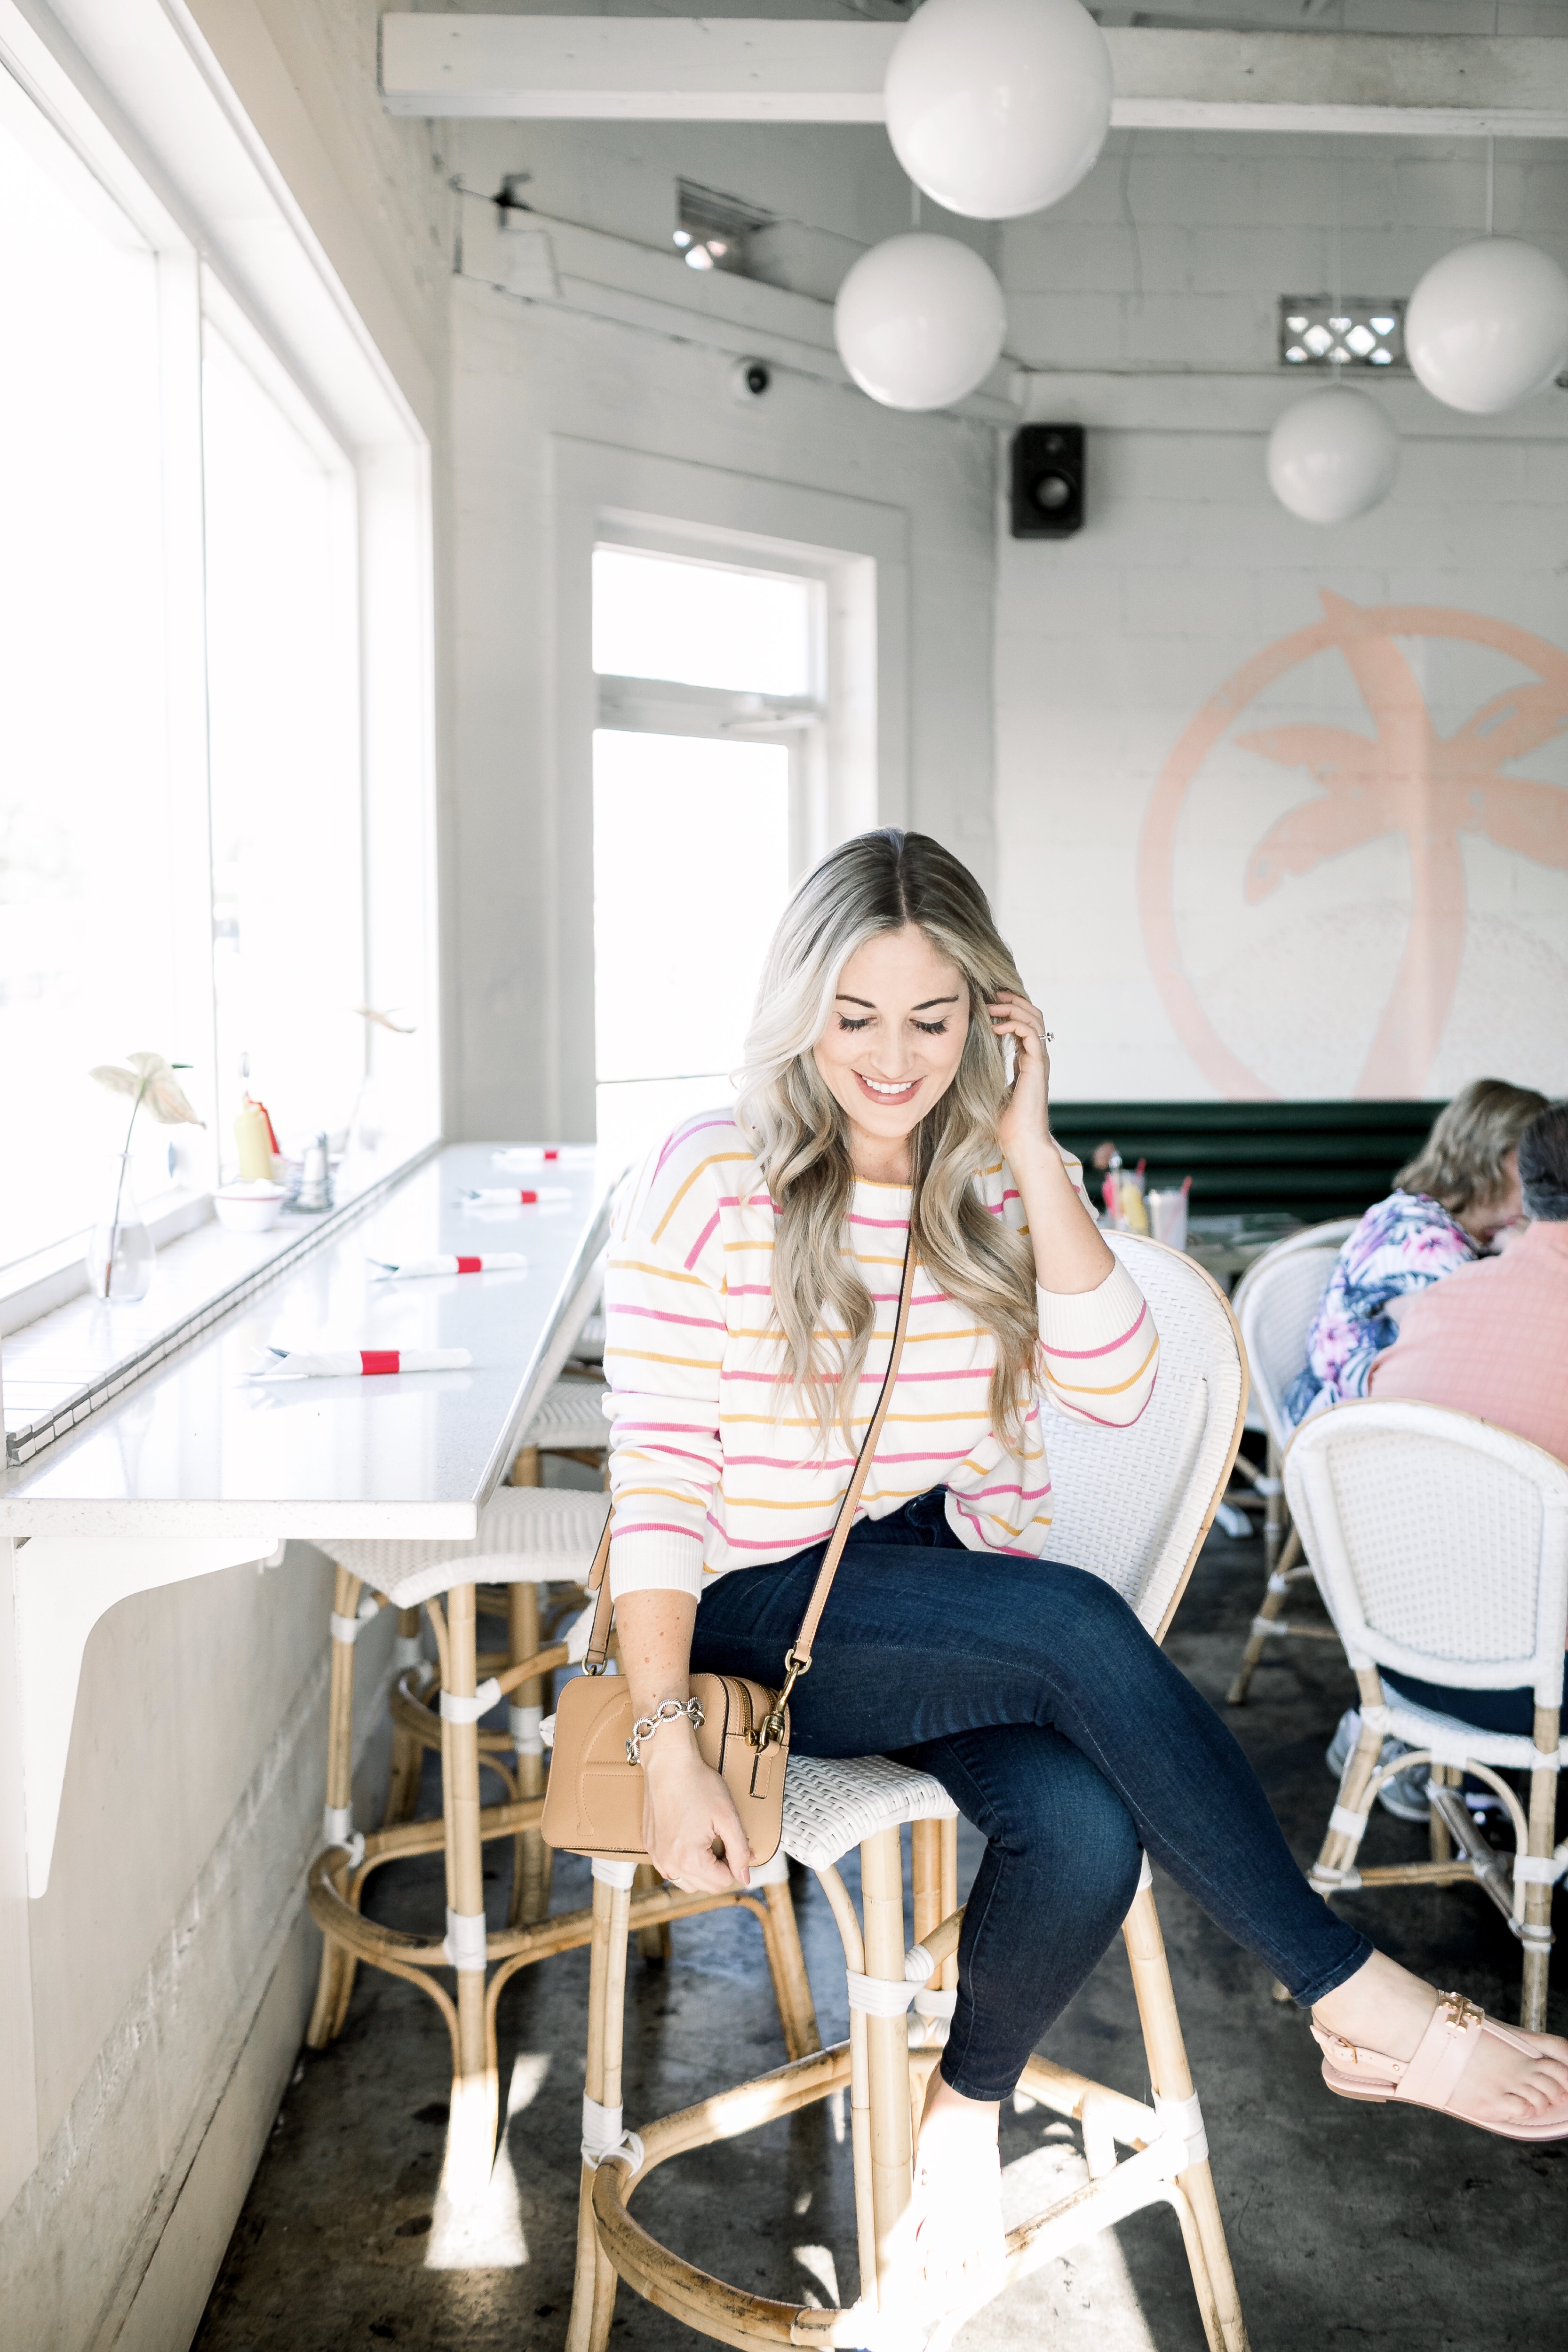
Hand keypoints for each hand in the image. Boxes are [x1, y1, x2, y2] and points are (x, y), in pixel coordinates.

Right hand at [641, 1722, 752, 1891]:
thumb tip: (745, 1877)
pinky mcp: (650, 1846)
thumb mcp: (728, 1818)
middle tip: (721, 1840)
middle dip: (719, 1868)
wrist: (669, 1763)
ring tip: (706, 1842)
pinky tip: (690, 1840)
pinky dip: (684, 1862)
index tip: (733, 1842)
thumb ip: (740, 1851)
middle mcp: (668, 1864)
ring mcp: (656, 1856)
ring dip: (701, 1870)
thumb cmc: (698, 1785)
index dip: (734, 1864)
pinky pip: (670, 1868)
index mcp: (689, 1860)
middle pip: (704, 1886)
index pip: (722, 1882)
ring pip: (686, 1881)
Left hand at [988, 991, 1052, 1168]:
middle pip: (1033, 1014)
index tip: (987, 1003)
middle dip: (1012, 1000)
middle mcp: (1036, 1057)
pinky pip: (1030, 1032)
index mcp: (1027, 1061)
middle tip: (990, 994)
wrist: (1020, 1141)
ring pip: (1034, 1018)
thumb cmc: (1005, 1122)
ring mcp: (1040, 1060)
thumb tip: (964, 1061)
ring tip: (991, 1005)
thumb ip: (985, 1072)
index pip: (1024, 1023)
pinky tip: (995, 1026)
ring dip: (1012, 1007)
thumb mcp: (990, 1089)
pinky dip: (1013, 1023)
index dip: (1009, 1008)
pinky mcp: (1038, 1065)